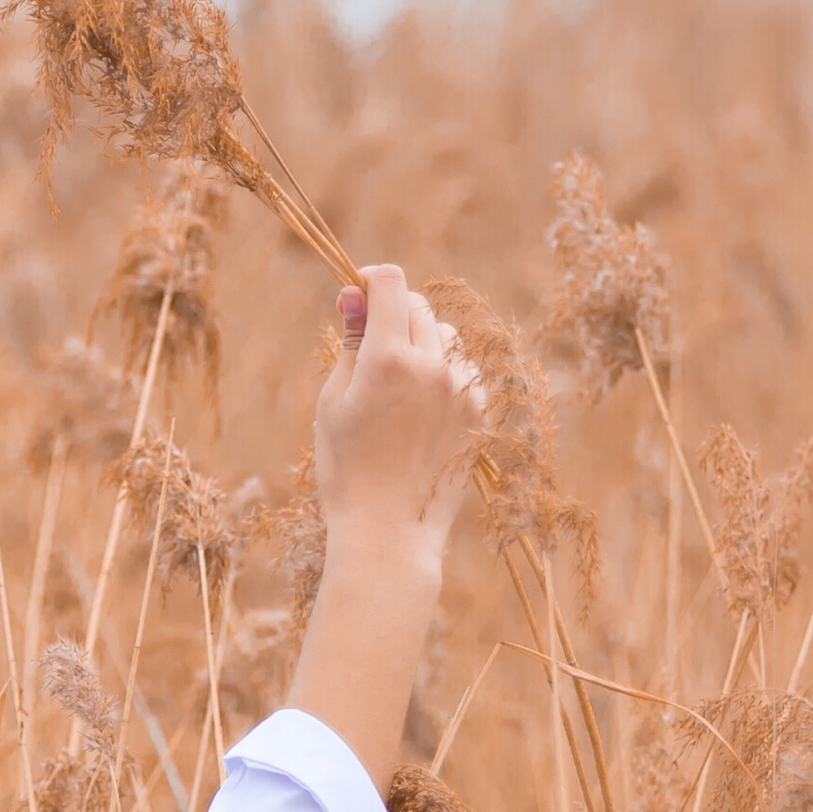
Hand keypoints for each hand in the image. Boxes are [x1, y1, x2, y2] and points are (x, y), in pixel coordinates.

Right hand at [314, 265, 481, 545]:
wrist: (388, 530)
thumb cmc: (346, 467)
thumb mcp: (334, 400)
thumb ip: (350, 341)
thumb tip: (353, 294)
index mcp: (389, 357)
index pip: (391, 282)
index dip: (370, 280)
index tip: (356, 296)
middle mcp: (432, 364)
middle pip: (417, 306)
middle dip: (392, 314)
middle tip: (369, 348)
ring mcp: (461, 388)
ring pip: (445, 337)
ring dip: (422, 343)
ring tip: (397, 385)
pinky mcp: (478, 411)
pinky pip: (463, 371)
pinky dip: (444, 375)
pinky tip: (421, 409)